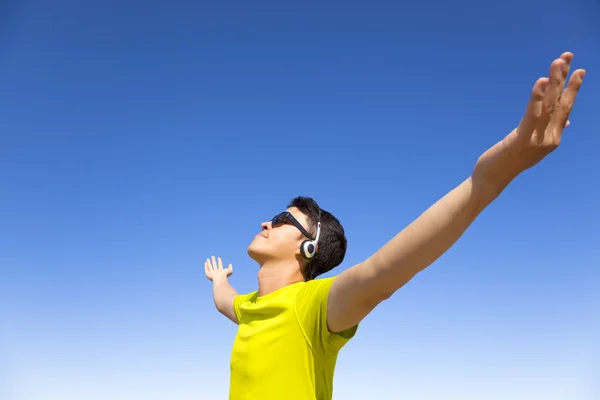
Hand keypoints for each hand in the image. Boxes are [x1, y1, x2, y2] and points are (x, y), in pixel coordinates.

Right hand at [204, 256, 232, 281]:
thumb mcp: (229, 271)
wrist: (219, 279)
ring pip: (210, 267)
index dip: (219, 261)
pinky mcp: (208, 275)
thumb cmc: (225, 276)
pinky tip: (205, 263)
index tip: (219, 257)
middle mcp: (216, 272)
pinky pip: (206, 270)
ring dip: (209, 263)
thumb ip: (230, 267)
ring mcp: (212, 273)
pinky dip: (205, 266)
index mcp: (221, 271)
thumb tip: (230, 264)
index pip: (220, 265)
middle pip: (214, 265)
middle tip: (212, 256)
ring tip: (207, 258)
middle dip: (213, 260)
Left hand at [473, 52, 585, 196]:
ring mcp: (537, 141)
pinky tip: (540, 82)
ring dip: (554, 81)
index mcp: (553, 138)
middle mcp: (550, 139)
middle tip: (567, 56)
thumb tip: (568, 121)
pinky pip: (531, 115)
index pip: (565, 108)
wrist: (491, 180)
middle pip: (559, 103)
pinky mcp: (522, 140)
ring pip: (548, 106)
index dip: (571, 88)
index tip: (578, 69)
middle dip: (563, 78)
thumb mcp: (532, 145)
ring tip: (557, 62)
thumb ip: (549, 131)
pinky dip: (537, 98)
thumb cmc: (508, 160)